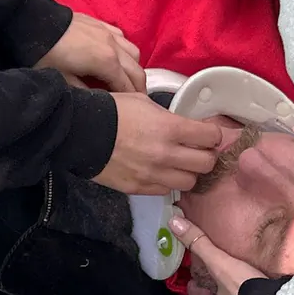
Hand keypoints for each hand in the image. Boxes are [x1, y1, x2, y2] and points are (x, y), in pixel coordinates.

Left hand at [38, 9, 144, 93]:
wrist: (33, 24)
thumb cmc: (47, 56)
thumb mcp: (65, 82)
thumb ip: (87, 93)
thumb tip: (101, 101)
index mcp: (107, 62)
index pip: (128, 87)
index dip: (133, 101)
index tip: (134, 112)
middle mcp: (114, 46)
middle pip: (137, 71)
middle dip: (139, 87)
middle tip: (138, 101)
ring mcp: (109, 33)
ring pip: (134, 52)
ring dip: (134, 68)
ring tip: (127, 80)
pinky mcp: (101, 24)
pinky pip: (123, 39)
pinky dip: (125, 52)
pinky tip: (117, 57)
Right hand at [95, 91, 233, 194]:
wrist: (80, 132)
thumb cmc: (112, 111)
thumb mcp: (145, 103)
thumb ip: (170, 118)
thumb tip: (187, 128)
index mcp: (170, 128)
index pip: (211, 137)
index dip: (213, 135)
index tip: (208, 134)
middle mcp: (166, 154)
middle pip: (206, 164)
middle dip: (206, 155)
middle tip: (198, 150)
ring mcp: (153, 174)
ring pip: (190, 182)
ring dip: (189, 172)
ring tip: (180, 164)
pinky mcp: (140, 188)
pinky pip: (166, 191)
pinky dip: (168, 182)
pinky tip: (161, 172)